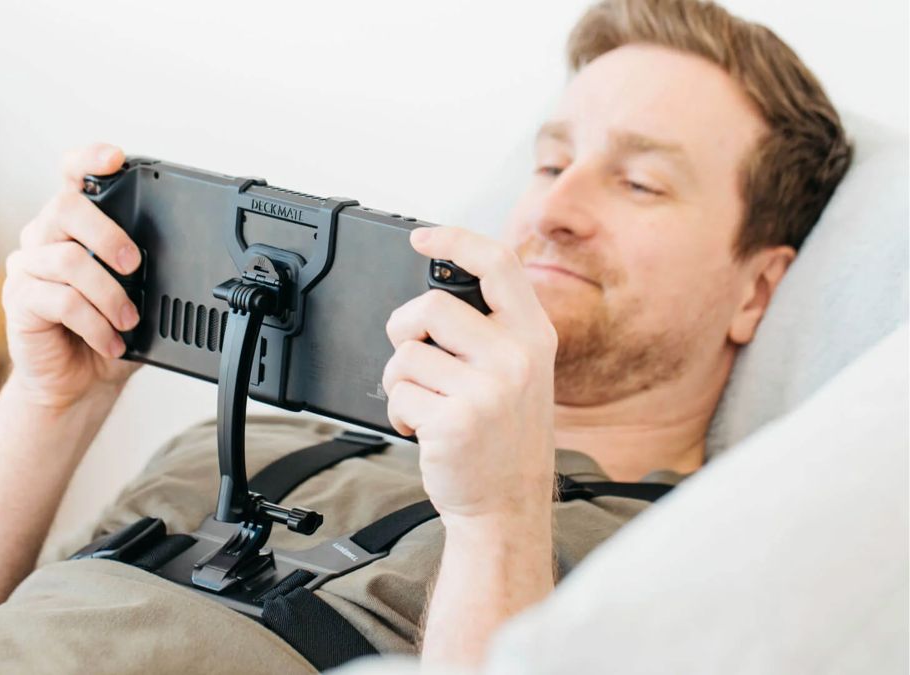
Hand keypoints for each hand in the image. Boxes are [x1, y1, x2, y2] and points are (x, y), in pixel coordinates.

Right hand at [2, 143, 142, 409]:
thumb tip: (181, 260)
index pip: (71, 175)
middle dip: (108, 234)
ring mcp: (26, 267)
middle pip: (66, 207)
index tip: (116, 158)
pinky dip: (94, 323)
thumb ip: (146, 271)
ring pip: (66, 259)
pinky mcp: (19, 300)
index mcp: (73, 226)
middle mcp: (44, 238)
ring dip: (108, 293)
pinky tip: (111, 341)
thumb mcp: (136, 297)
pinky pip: (59, 300)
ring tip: (128, 320)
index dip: (89, 159)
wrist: (77, 382)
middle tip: (136, 265)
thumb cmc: (106, 332)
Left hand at [382, 226, 557, 522]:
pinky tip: (425, 429)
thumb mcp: (520, 372)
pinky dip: (399, 413)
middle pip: (429, 306)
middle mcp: (516, 357)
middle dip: (404, 330)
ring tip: (427, 404)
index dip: (456, 240)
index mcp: (534, 336)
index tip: (422, 238)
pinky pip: (399, 394)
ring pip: (406, 354)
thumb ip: (491, 329)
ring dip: (400, 381)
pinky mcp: (455, 421)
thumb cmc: (504, 435)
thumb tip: (435, 292)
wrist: (507, 505)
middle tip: (416, 358)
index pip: (498, 264)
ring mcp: (488, 391)